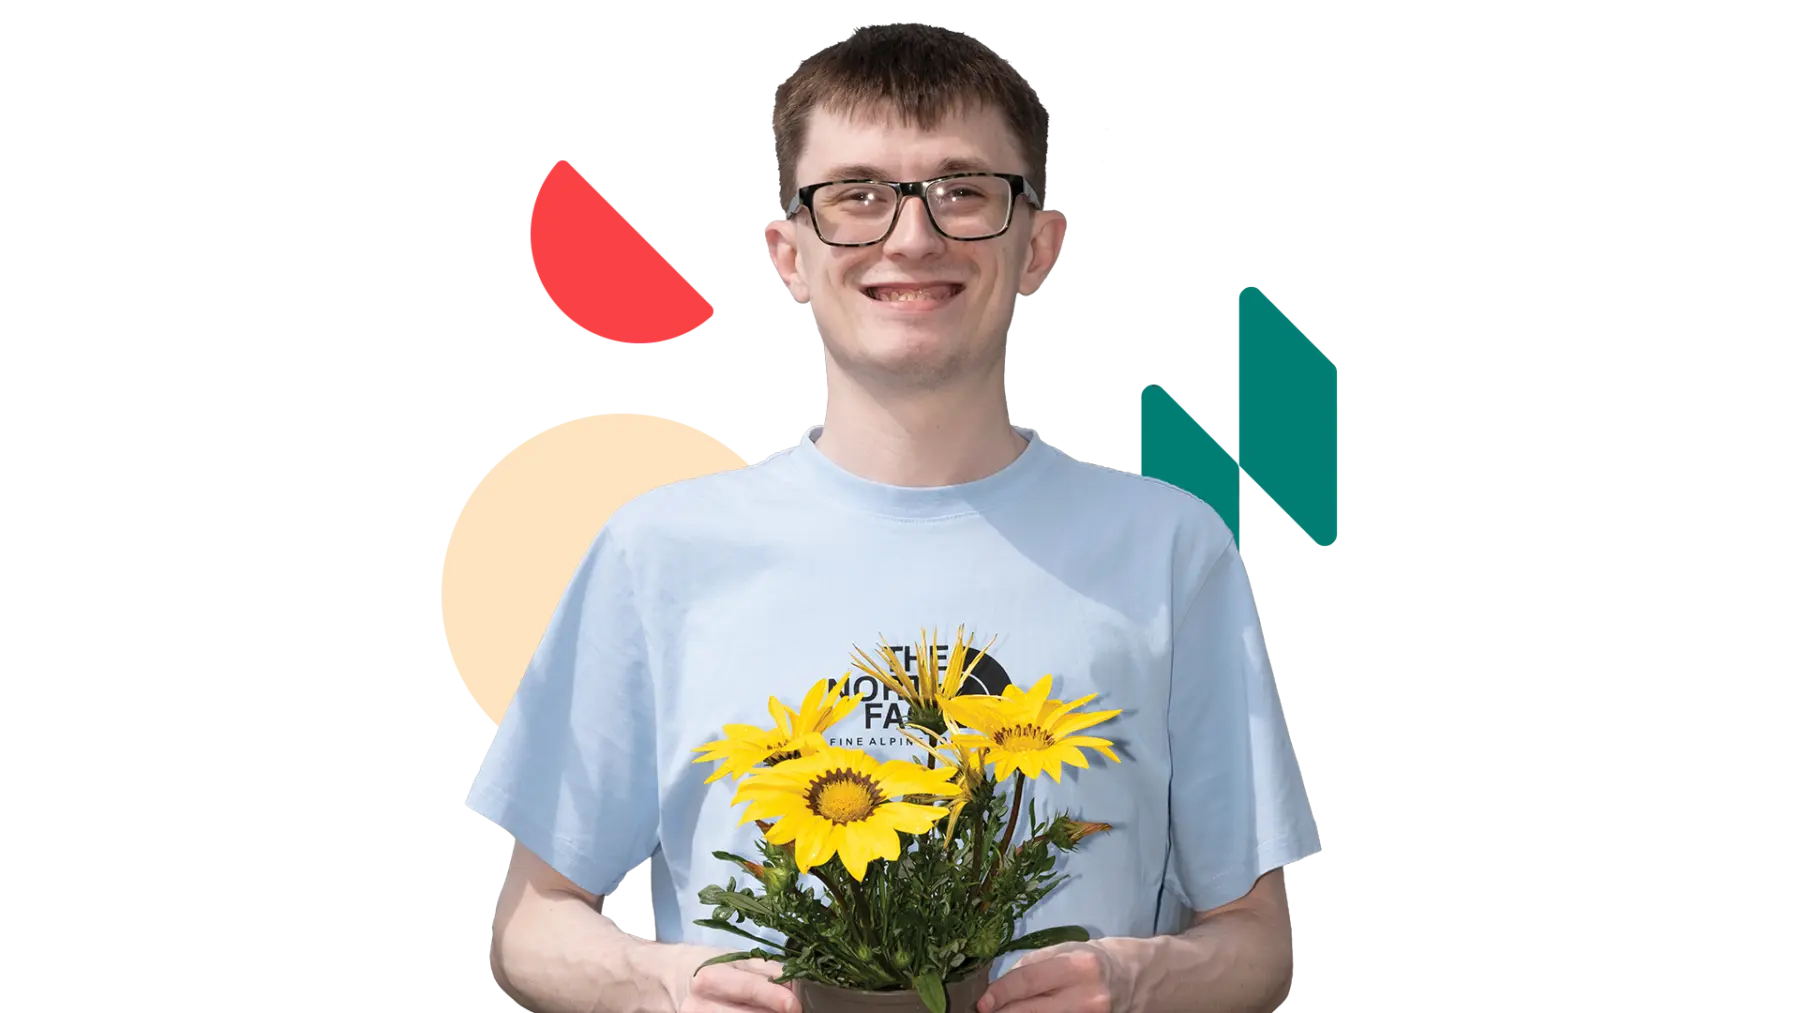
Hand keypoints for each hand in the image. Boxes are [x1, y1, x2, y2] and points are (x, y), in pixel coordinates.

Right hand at [682, 955, 799, 1012]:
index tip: (795, 1005)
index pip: (749, 989)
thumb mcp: (734, 960)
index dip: (775, 998)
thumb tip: (793, 985)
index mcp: (710, 978)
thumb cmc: (707, 965)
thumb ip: (765, 971)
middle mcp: (700, 1004)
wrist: (668, 978)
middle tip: (792, 1011)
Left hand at [977, 941, 1129, 1012]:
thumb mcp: (1067, 949)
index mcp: (1078, 967)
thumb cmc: (1097, 959)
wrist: (1139, 980)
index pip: (1029, 982)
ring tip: (1005, 1012)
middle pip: (1031, 1012)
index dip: (1001, 994)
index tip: (982, 1003)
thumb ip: (1033, 964)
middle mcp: (1087, 997)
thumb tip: (1001, 985)